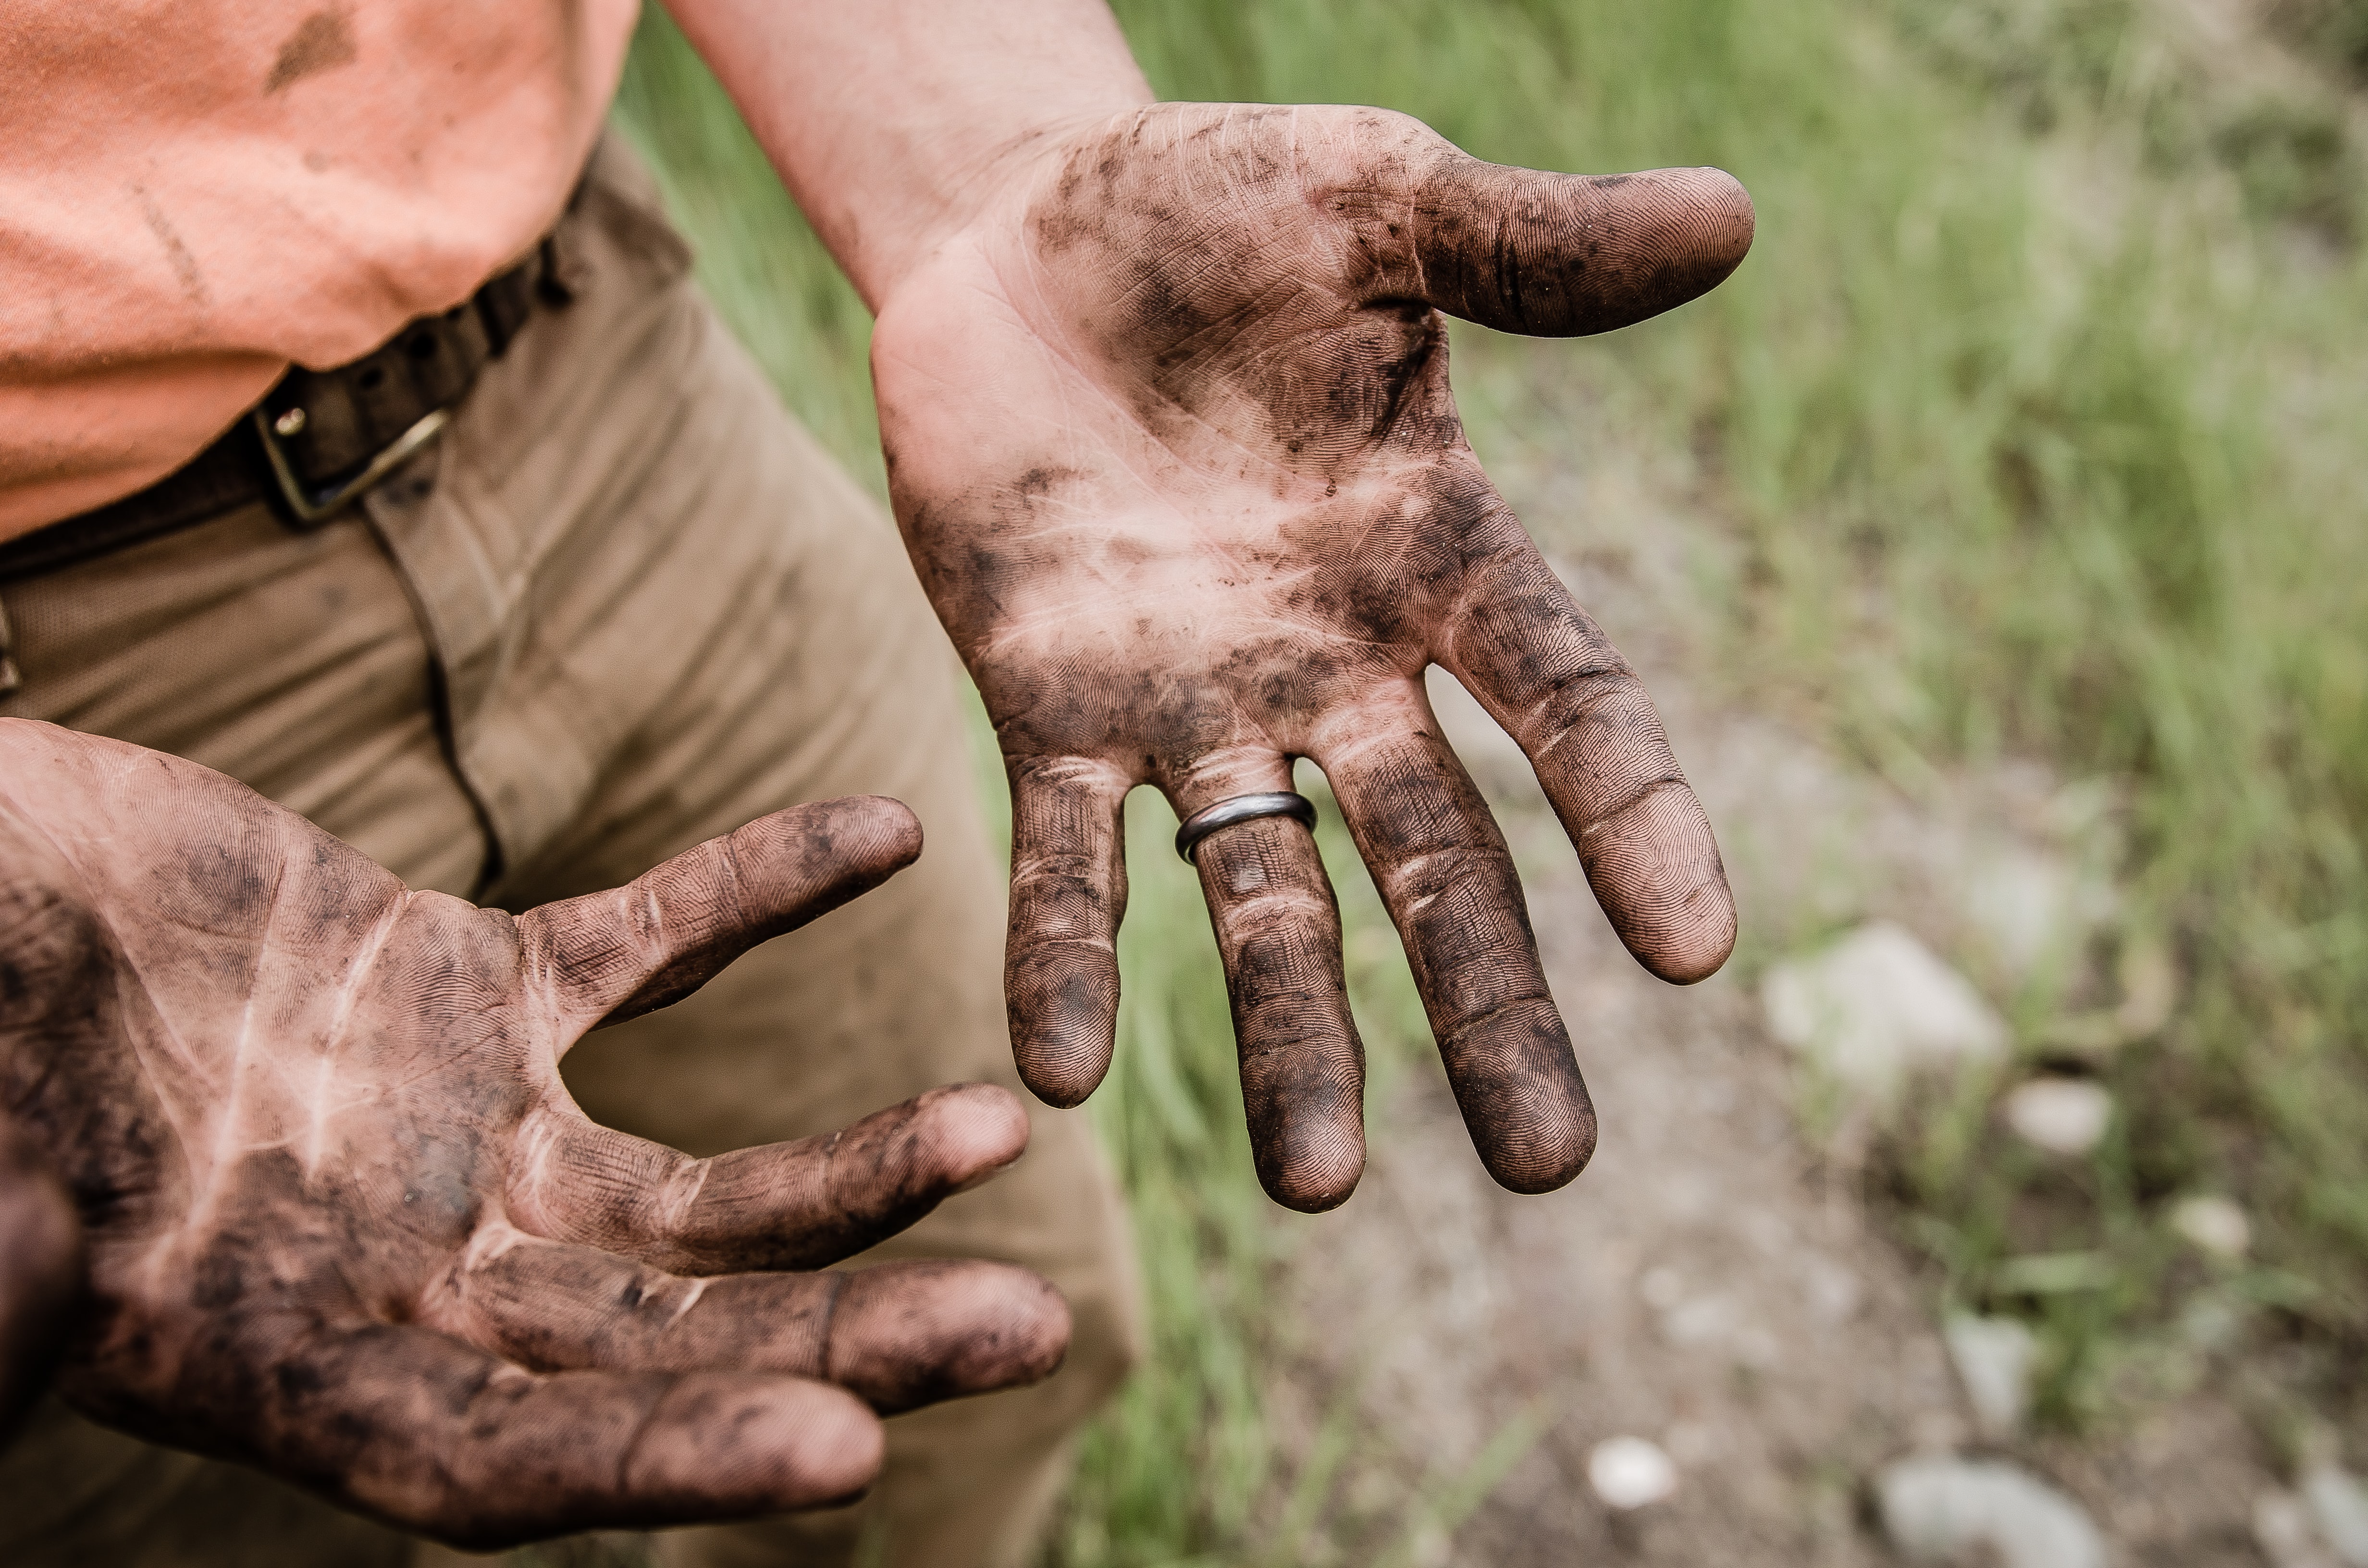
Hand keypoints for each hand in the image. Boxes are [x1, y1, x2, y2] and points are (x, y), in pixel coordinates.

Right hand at [0, 721, 1066, 1546]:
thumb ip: (3, 1265)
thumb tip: (28, 1310)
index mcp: (287, 1361)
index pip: (509, 1459)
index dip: (669, 1462)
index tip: (848, 1457)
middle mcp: (408, 1271)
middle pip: (666, 1340)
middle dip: (845, 1341)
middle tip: (1032, 1331)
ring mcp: (459, 1131)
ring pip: (700, 1184)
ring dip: (854, 1164)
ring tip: (1000, 1127)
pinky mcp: (472, 984)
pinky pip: (650, 941)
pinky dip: (760, 886)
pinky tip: (885, 831)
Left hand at [873, 104, 1749, 1210]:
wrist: (1019, 233)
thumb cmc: (1216, 207)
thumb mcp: (1379, 200)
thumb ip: (1533, 244)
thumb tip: (1733, 213)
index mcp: (1434, 551)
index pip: (1565, 700)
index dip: (1633, 817)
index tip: (1700, 951)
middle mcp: (1332, 660)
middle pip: (1435, 855)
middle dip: (1487, 1006)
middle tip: (1550, 1168)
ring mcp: (1191, 700)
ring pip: (1258, 894)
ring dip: (1289, 1036)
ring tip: (1315, 1188)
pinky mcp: (1046, 705)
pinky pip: (1061, 854)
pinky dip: (1063, 956)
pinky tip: (1057, 1075)